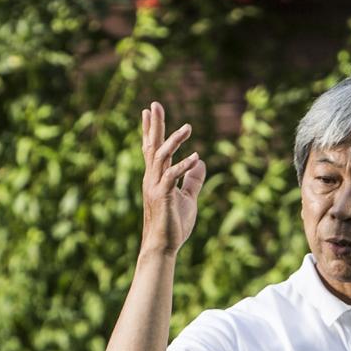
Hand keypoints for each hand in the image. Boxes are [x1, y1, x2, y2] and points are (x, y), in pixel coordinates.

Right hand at [139, 101, 206, 254]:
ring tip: (188, 127)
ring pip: (161, 157)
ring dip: (174, 141)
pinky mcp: (162, 197)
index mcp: (155, 177)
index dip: (150, 130)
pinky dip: (184, 166)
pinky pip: (171, 176)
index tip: (148, 111)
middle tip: (155, 104)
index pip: (152, 149)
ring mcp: (155, 187)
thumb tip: (202, 163)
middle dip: (154, 125)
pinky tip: (196, 157)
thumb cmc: (173, 224)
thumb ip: (193, 180)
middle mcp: (151, 178)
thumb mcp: (187, 198)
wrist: (163, 247)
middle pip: (152, 146)